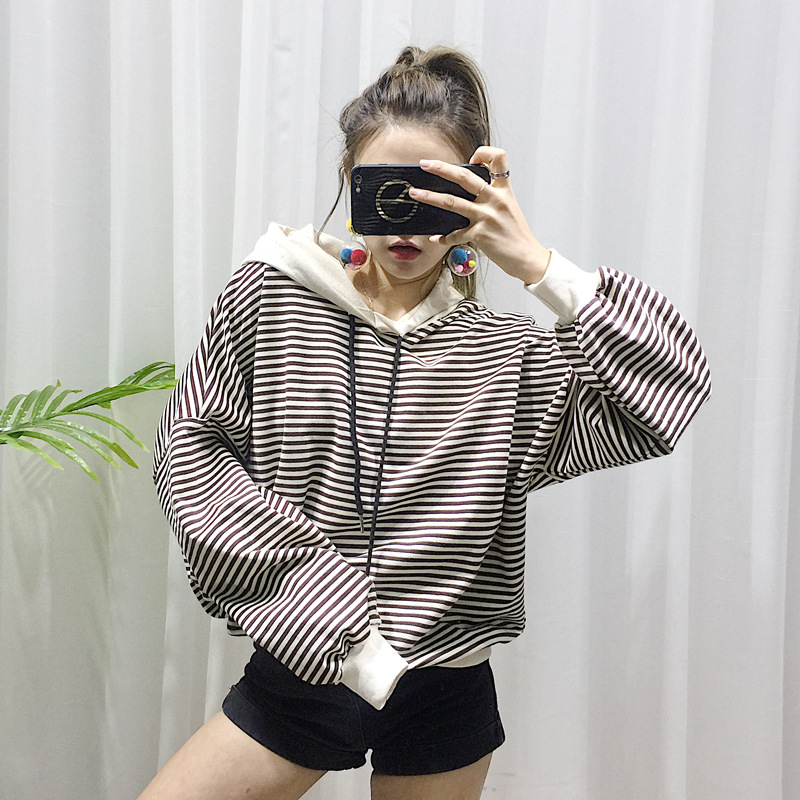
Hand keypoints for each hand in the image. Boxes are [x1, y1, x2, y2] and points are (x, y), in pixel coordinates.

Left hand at [409, 147, 550, 283]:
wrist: (527, 257)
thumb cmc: (516, 235)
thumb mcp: (509, 208)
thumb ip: (492, 197)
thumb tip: (469, 193)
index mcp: (503, 190)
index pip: (498, 158)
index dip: (483, 153)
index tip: (470, 159)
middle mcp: (495, 200)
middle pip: (465, 177)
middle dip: (442, 168)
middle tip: (425, 164)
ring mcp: (487, 216)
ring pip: (453, 202)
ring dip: (430, 197)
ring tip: (416, 193)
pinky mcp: (480, 234)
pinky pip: (455, 234)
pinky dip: (444, 237)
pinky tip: (436, 238)